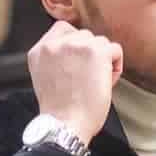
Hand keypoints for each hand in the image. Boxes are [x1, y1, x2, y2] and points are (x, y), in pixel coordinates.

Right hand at [27, 21, 123, 145]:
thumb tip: (77, 54)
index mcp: (39, 50)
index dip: (76, 47)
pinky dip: (116, 66)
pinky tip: (105, 83)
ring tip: (95, 83)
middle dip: (90, 55)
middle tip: (87, 79)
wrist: (65, 125)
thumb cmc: (60, 111)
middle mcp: (54, 44)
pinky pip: (115, 50)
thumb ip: (55, 59)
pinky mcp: (95, 51)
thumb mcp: (46, 77)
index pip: (63, 30)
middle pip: (84, 35)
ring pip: (100, 42)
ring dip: (103, 61)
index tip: (79, 65)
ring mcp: (75, 45)